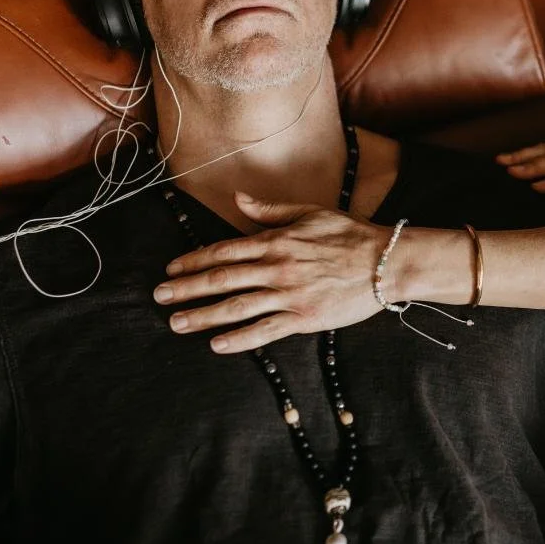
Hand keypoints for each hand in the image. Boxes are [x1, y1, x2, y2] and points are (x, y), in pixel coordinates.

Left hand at [154, 192, 389, 352]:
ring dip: (202, 316)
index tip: (171, 270)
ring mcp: (289, 294)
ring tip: (177, 324)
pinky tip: (217, 345)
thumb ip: (269, 209)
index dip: (193, 261)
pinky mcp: (304, 317)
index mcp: (275, 241)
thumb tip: (239, 198)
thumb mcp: (309, 212)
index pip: (223, 251)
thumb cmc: (350, 234)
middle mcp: (276, 267)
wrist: (385, 261)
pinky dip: (239, 338)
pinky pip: (264, 330)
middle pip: (220, 279)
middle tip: (159, 298)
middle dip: (186, 289)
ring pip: (236, 307)